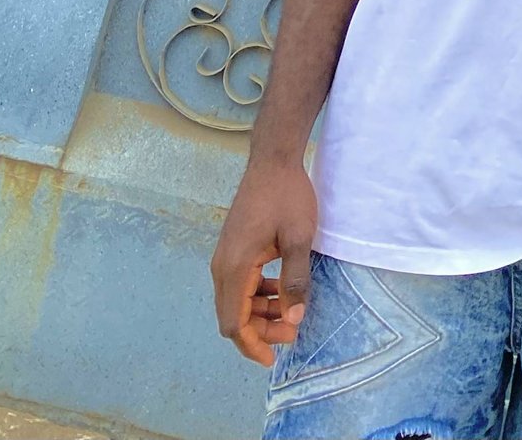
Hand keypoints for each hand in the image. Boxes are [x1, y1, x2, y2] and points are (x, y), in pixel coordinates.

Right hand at [211, 159, 317, 364]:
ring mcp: (226, 257)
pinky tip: (282, 290)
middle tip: (292, 333)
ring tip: (292, 313)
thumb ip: (296, 280)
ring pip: (237, 300)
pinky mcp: (234, 249)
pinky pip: (241, 284)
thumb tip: (294, 319)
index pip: (234, 322)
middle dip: (260, 331)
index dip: (252, 345)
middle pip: (233, 315)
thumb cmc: (287, 196)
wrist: (273, 161)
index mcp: (234, 267)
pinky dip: (259, 295)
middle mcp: (222, 266)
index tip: (272, 359)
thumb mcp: (298, 238)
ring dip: (261, 313)